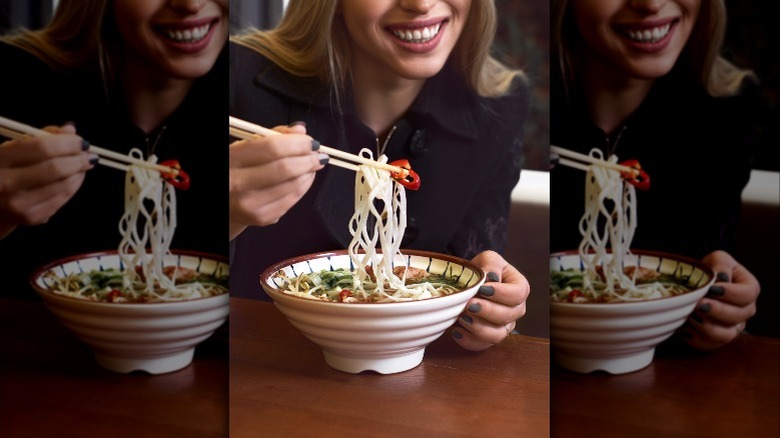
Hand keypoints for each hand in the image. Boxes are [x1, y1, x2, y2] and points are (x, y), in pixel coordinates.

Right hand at [0, 124, 94, 238]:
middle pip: (55, 169)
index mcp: (0, 161)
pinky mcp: (32, 217)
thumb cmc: (3, 170)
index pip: (41, 148)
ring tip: (84, 163)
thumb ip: (39, 137)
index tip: (80, 141)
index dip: (67, 143)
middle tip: (89, 154)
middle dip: (78, 159)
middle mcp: (7, 184)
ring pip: (62, 185)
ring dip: (79, 172)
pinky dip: (74, 185)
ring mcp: (20, 204)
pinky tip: (76, 177)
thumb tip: (70, 130)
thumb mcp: (11, 149)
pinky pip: (62, 199)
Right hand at [229, 123, 326, 239]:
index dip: (297, 143)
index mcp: (231, 160)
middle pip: (284, 169)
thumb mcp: (244, 147)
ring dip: (308, 172)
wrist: (223, 202)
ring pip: (291, 185)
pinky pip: (292, 199)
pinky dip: (304, 186)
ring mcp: (250, 205)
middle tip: (318, 153)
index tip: (311, 141)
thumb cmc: (235, 168)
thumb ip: (271, 136)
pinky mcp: (262, 218)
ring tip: (314, 163)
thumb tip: (301, 131)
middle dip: (307, 159)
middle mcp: (238, 184)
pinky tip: (306, 176)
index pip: (271, 149)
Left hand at [451, 250, 529, 350]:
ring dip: (479, 328)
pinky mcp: (488, 337)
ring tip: (462, 317)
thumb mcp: (488, 259)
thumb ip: (491, 265)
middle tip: (469, 304)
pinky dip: (468, 341)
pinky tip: (456, 331)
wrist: (470, 282)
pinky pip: (482, 345)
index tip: (483, 289)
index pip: (518, 294)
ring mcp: (503, 326)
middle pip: (509, 316)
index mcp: (519, 288)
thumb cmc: (483, 269)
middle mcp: (515, 309)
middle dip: (488, 311)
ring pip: (498, 335)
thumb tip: (491, 278)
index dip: (502, 294)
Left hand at [679, 250, 759, 350]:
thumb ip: (721, 265)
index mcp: (748, 290)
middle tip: (699, 304)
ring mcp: (732, 327)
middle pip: (738, 316)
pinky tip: (685, 329)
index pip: (747, 295)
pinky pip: (709, 345)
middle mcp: (744, 311)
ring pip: (726, 335)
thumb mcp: (716, 260)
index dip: (731, 293)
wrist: (694, 284)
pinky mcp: (715, 339)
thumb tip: (721, 278)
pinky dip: (696, 339)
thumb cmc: (709, 270)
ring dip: (707, 327)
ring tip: (691, 316)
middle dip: (717, 311)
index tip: (713, 289)